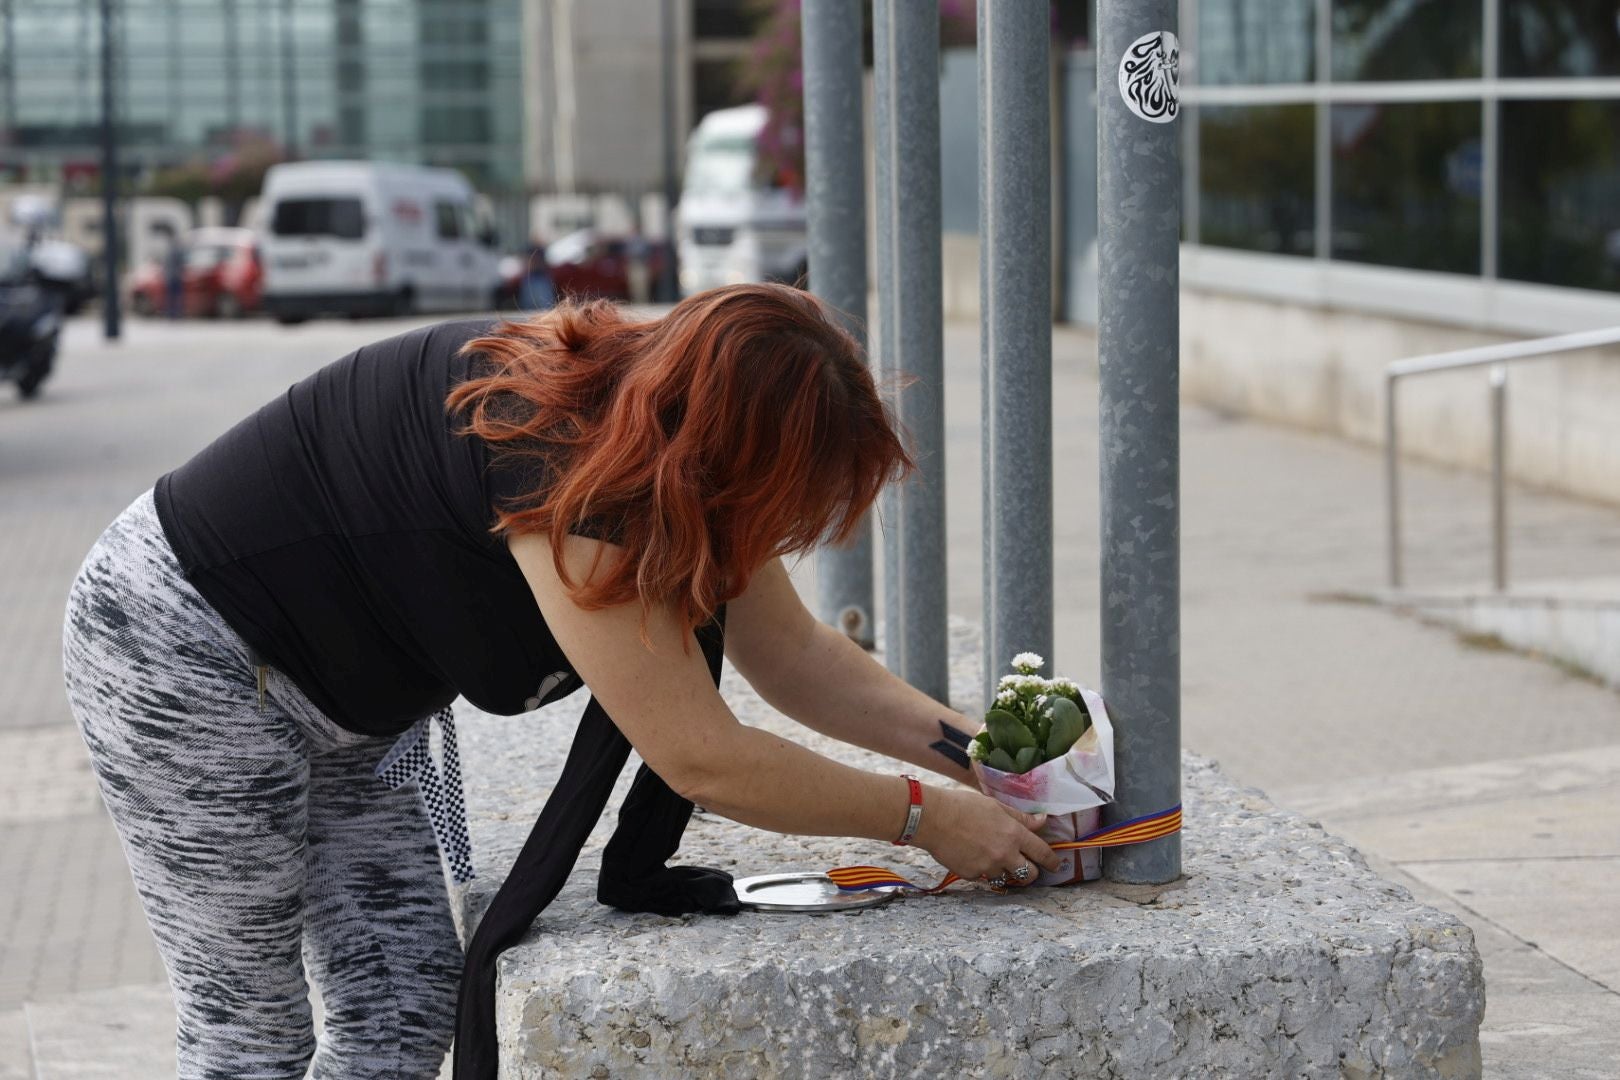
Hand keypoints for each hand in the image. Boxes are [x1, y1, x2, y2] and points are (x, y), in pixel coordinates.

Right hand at [914, 786, 1061, 885]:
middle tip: (1025, 866)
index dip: (1051, 861)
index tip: (1055, 864)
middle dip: (1030, 872)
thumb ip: (1020, 818)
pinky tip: (971, 856)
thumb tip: (1042, 820)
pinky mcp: (971, 875)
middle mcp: (1004, 853)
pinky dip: (982, 870)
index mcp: (1013, 834)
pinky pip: (983, 877)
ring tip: (992, 858)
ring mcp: (988, 867)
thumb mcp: (995, 806)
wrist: (932, 818)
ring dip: (1004, 871)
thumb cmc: (963, 805)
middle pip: (1029, 874)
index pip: (1042, 853)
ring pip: (1006, 878)